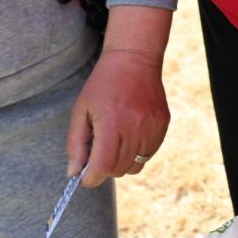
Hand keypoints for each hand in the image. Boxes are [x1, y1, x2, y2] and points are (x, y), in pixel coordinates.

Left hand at [67, 16, 170, 186]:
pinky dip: (137, 153)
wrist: (134, 60)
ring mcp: (153, 126)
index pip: (103, 166)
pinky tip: (129, 136)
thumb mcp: (81, 112)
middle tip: (98, 156)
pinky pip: (149, 153)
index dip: (91, 177)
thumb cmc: (102, 85)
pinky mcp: (163, 124)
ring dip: (122, 163)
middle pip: (119, 169)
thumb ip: (76, 144)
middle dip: (105, 170)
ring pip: (136, 165)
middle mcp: (136, 126)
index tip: (85, 176)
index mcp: (112, 122)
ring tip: (115, 144)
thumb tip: (74, 173)